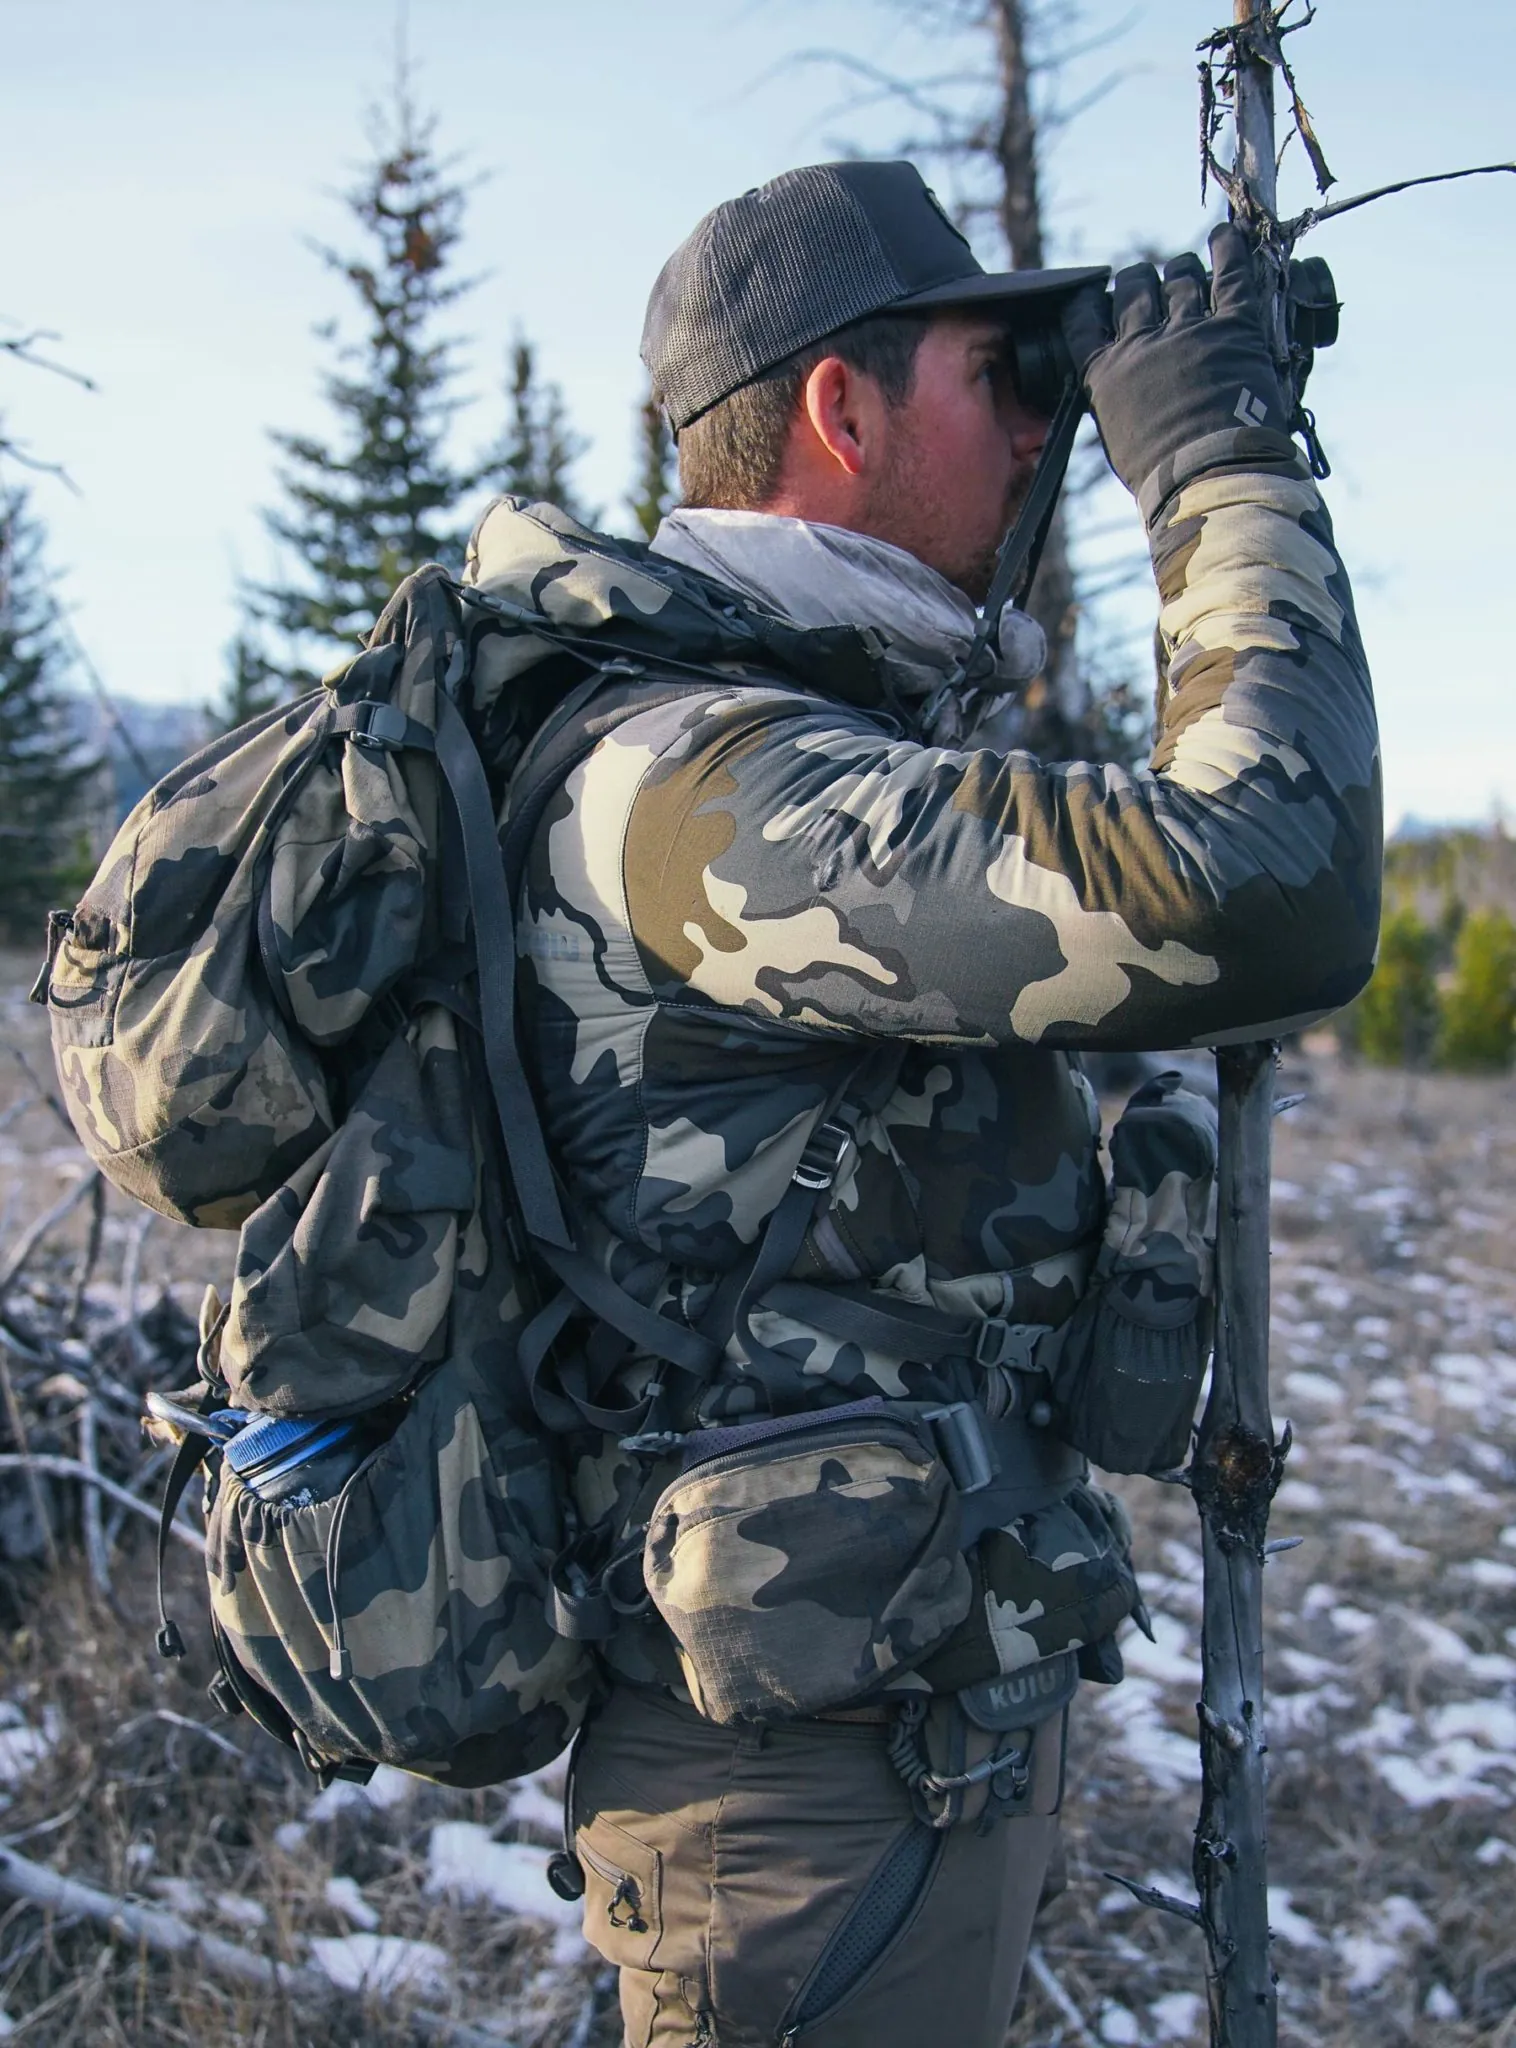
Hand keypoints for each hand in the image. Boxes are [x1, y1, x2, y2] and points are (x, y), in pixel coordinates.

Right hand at [1060, 223, 1296, 518]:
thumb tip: (1122, 389)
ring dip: (1180, 271)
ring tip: (1185, 270)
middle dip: (1137, 283)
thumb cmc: (1162, 476)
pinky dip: (1228, 249)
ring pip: (1178, 277)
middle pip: (1132, 289)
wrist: (1208, 479)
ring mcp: (1188, 331)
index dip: (1090, 304)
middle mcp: (1141, 344)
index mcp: (1105, 374)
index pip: (1083, 321)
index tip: (1097, 299)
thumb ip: (1117, 402)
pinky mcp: (1234, 327)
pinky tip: (1225, 236)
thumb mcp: (1118, 439)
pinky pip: (1230, 274)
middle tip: (1145, 285)